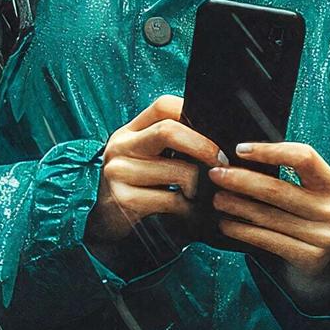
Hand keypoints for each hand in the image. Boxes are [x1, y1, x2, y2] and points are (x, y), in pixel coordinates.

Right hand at [90, 95, 220, 246]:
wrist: (108, 223)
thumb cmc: (139, 188)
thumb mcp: (148, 159)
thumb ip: (172, 144)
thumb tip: (219, 139)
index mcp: (130, 131)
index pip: (164, 106)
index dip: (193, 114)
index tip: (215, 134)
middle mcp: (120, 146)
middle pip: (168, 131)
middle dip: (204, 147)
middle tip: (221, 162)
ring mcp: (118, 172)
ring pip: (179, 170)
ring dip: (199, 186)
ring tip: (199, 194)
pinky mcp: (124, 199)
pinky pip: (172, 199)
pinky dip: (189, 208)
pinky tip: (188, 211)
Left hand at [206, 139, 329, 292]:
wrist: (329, 264)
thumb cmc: (311, 219)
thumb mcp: (313, 195)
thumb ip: (291, 177)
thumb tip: (241, 160)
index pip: (304, 158)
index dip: (270, 151)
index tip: (240, 150)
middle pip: (279, 189)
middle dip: (241, 180)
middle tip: (216, 175)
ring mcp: (324, 237)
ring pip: (268, 215)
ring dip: (236, 206)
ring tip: (217, 199)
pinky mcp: (310, 258)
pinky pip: (267, 239)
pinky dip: (242, 231)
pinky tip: (226, 224)